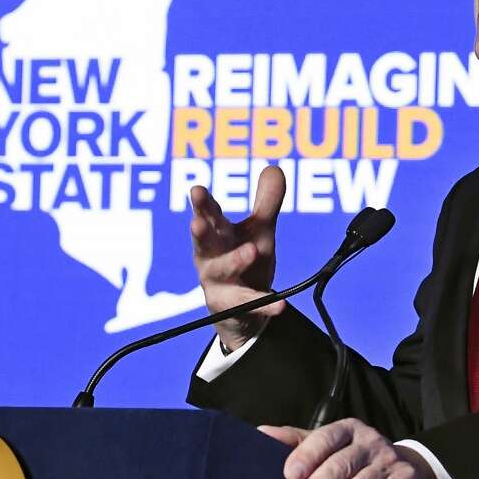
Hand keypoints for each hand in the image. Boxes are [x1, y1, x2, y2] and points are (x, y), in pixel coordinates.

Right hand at [189, 165, 285, 349]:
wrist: (242, 312)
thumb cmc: (245, 261)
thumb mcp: (258, 231)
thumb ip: (266, 202)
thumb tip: (274, 167)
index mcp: (217, 234)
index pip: (208, 215)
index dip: (203, 204)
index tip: (197, 190)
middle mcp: (211, 257)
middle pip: (204, 242)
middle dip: (200, 231)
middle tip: (197, 222)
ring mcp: (219, 283)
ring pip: (222, 271)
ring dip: (234, 260)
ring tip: (251, 251)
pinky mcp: (233, 307)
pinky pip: (249, 304)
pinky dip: (264, 304)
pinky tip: (280, 304)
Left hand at [259, 418, 445, 478]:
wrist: (403, 471)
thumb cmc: (351, 459)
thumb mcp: (325, 446)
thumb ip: (294, 442)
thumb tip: (260, 433)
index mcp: (348, 429)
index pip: (326, 437)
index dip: (307, 455)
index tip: (289, 475)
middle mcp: (371, 442)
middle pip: (343, 463)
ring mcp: (390, 462)